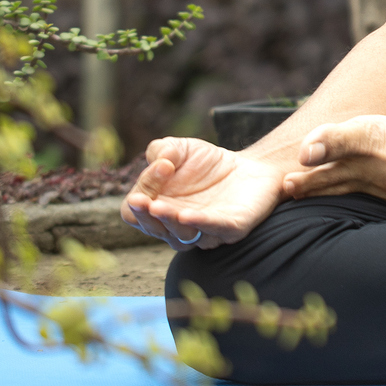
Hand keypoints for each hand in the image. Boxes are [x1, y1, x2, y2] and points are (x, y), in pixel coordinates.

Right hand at [119, 138, 287, 250]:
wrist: (250, 165)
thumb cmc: (208, 162)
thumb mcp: (179, 148)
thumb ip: (161, 150)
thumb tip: (160, 164)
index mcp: (158, 209)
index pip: (135, 212)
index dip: (137, 198)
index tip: (151, 173)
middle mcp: (177, 226)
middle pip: (155, 229)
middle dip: (147, 217)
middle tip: (142, 202)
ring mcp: (204, 232)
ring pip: (182, 237)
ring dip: (170, 223)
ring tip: (161, 208)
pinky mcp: (232, 229)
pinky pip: (215, 230)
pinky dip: (201, 224)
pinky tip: (188, 215)